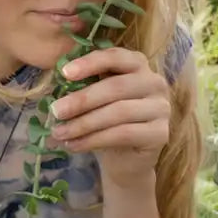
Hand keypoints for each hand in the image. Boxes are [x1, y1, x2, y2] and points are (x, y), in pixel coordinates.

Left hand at [48, 47, 169, 191]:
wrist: (124, 160)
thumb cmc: (105, 122)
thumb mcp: (93, 100)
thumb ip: (82, 86)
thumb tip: (56, 82)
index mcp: (137, 65)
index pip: (116, 57)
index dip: (90, 63)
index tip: (65, 73)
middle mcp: (154, 83)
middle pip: (116, 87)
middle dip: (82, 100)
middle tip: (56, 111)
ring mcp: (161, 108)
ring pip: (119, 112)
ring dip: (84, 123)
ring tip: (59, 133)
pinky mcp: (161, 133)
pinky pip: (123, 134)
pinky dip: (94, 140)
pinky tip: (74, 145)